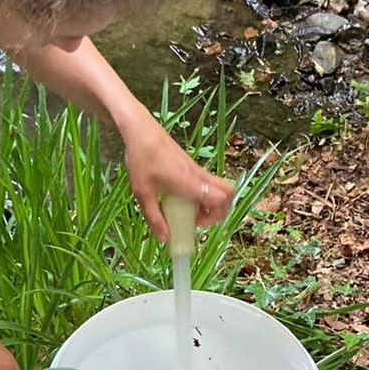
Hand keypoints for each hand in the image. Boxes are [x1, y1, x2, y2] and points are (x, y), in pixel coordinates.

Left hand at [122, 120, 233, 242]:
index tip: (195, 224)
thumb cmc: (141, 159)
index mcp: (189, 182)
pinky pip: (207, 181)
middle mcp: (198, 175)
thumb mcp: (142, 193)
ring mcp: (196, 168)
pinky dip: (203, 193)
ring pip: (219, 186)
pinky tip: (180, 198)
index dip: (214, 217)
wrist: (140, 129)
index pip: (219, 200)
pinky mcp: (190, 164)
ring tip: (190, 211)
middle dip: (220, 211)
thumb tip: (164, 240)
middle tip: (199, 220)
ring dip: (211, 202)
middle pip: (228, 193)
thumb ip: (154, 218)